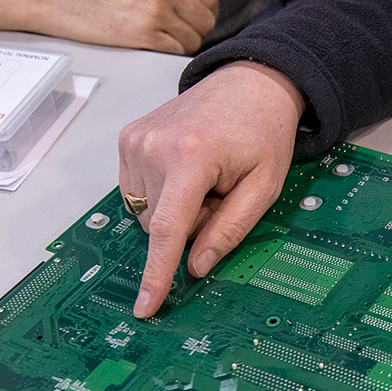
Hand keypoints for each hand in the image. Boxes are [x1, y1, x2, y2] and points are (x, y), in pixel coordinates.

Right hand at [0, 0, 217, 53]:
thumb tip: (191, 5)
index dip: (204, 14)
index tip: (194, 22)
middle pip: (205, 21)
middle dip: (197, 32)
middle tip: (179, 37)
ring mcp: (154, 11)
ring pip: (192, 39)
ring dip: (182, 45)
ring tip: (161, 41)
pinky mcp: (142, 34)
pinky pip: (174, 51)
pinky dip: (169, 53)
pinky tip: (152, 48)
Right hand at [117, 61, 303, 317]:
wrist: (249, 83)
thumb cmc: (263, 132)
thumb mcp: (264, 186)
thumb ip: (231, 229)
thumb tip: (197, 266)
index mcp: (190, 157)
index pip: (168, 230)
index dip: (157, 274)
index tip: (145, 307)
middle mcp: (152, 147)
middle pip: (161, 226)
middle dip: (191, 224)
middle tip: (222, 194)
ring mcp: (134, 141)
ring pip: (147, 213)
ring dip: (177, 209)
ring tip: (206, 177)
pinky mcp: (127, 140)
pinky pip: (138, 192)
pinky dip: (163, 193)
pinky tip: (188, 170)